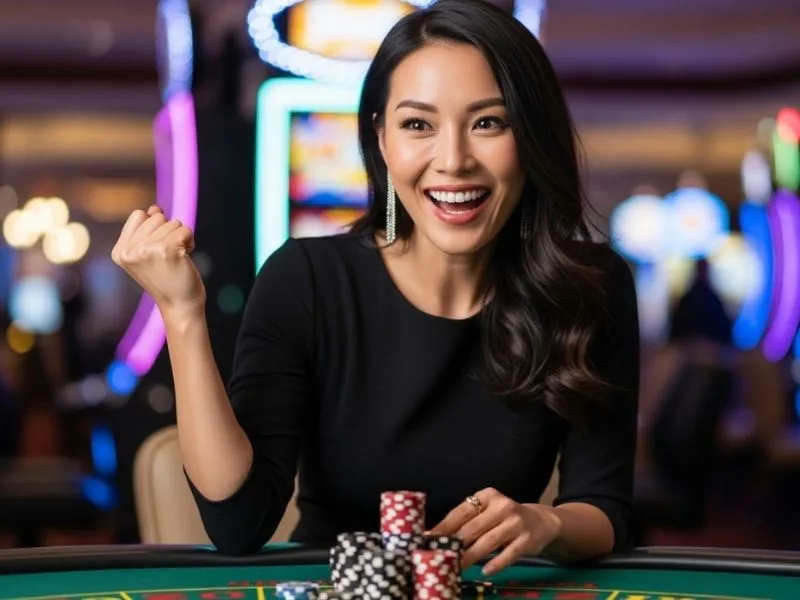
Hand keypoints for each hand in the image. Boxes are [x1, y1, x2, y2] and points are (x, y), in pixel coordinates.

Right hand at [112, 205, 205, 321]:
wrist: (180, 305)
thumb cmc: (167, 278)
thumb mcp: (150, 253)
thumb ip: (148, 229)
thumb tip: (154, 207)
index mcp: (119, 251)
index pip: (139, 215)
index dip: (154, 227)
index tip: (157, 250)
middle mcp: (129, 251)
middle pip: (156, 216)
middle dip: (169, 232)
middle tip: (169, 256)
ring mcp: (147, 250)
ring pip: (173, 222)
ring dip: (181, 238)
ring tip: (177, 259)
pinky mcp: (167, 250)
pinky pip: (185, 229)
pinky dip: (190, 241)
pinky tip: (185, 258)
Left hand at [428, 488, 561, 575]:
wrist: (540, 521)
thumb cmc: (504, 518)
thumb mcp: (487, 511)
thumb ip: (467, 521)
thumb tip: (436, 536)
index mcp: (488, 495)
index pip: (462, 511)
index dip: (445, 526)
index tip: (430, 539)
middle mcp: (502, 506)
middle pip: (473, 527)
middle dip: (455, 544)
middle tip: (441, 557)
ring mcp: (516, 522)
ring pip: (488, 541)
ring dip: (471, 556)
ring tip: (458, 567)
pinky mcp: (527, 539)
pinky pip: (509, 553)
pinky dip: (496, 563)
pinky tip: (485, 570)